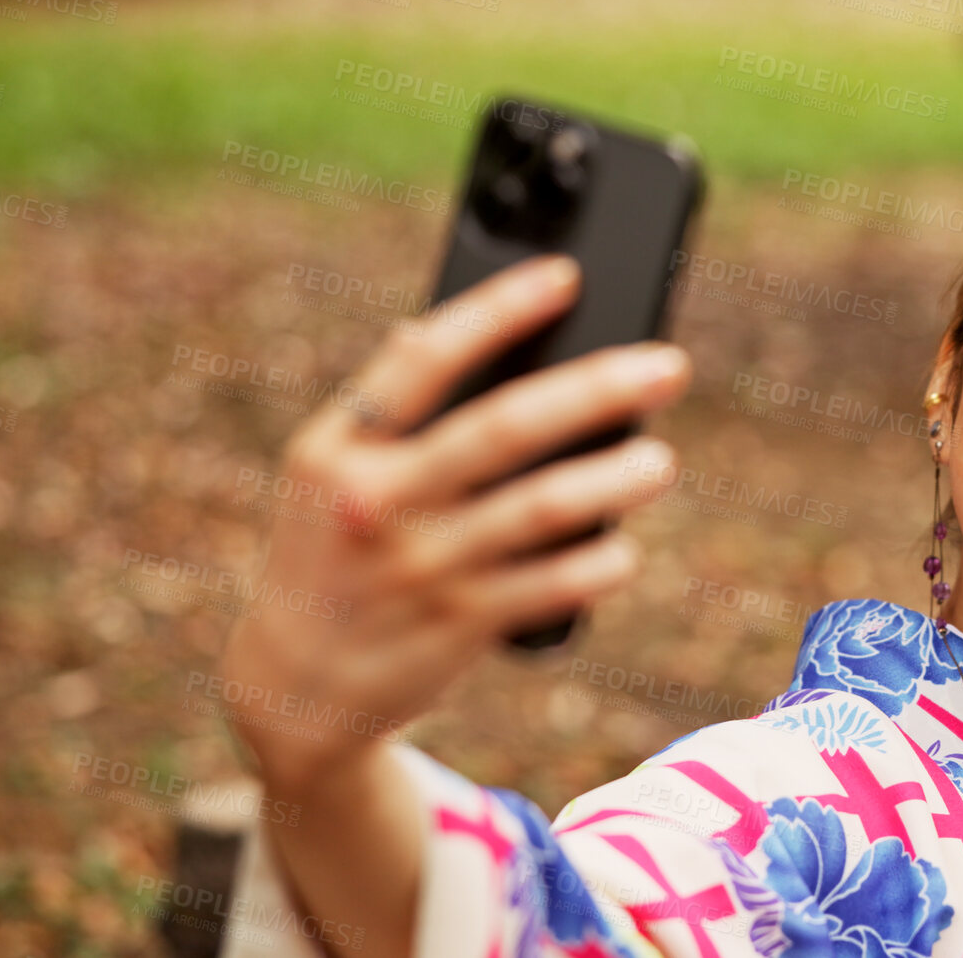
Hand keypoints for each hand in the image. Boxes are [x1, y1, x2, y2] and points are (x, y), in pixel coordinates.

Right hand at [215, 254, 691, 794]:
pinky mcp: (458, 626)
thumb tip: (432, 324)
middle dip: (596, 389)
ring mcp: (419, 567)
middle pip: (503, 428)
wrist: (293, 686)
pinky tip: (624, 549)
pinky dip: (596, 564)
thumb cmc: (333, 552)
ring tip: (658, 460)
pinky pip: (549, 587)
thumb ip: (383, 412)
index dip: (498, 310)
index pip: (422, 358)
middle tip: (668, 366)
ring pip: (541, 510)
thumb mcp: (326, 475)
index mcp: (337, 446)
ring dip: (614, 480)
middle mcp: (374, 502)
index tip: (565, 276)